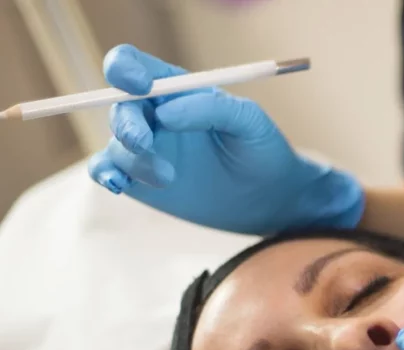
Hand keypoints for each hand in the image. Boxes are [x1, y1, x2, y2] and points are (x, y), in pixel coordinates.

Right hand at [86, 44, 363, 234]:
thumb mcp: (250, 122)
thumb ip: (211, 108)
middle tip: (144, 143)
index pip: (135, 66)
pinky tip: (118, 186)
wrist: (270, 199)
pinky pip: (106, 169)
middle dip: (126, 123)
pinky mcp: (140, 180)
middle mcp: (154, 114)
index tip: (138, 85)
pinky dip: (103, 173)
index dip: (125, 68)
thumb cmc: (263, 151)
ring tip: (169, 179)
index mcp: (177, 89)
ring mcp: (145, 148)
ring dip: (135, 160)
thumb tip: (164, 113)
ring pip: (117, 143)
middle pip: (119, 106)